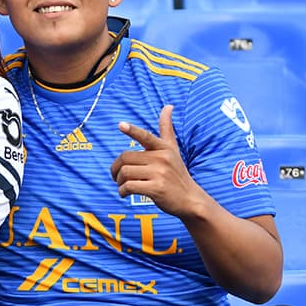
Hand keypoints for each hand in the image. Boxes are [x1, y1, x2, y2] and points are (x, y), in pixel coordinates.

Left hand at [110, 104, 206, 219]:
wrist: (190, 200)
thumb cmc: (177, 173)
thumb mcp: (173, 149)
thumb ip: (166, 128)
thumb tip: (168, 105)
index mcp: (164, 148)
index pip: (146, 136)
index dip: (132, 131)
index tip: (121, 125)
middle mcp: (162, 158)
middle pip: (125, 158)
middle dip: (116, 168)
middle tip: (116, 176)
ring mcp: (160, 174)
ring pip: (125, 172)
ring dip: (118, 181)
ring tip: (122, 185)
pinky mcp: (157, 189)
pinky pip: (129, 186)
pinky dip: (122, 191)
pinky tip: (124, 193)